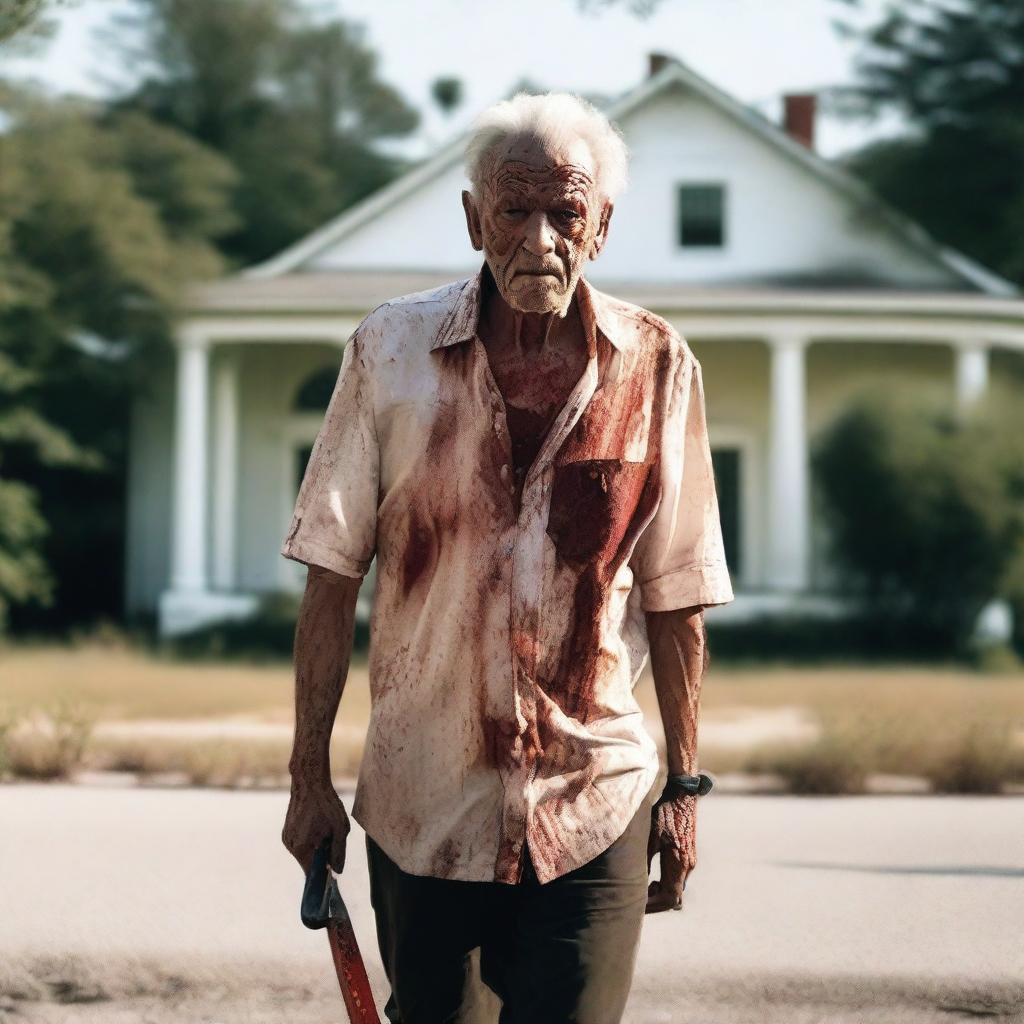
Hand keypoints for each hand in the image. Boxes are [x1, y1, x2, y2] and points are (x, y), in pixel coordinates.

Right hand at [282, 778, 350, 873]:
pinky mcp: (286, 830)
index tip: (333, 874)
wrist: (309, 781)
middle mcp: (290, 846)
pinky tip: (316, 823)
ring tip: (324, 827)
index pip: (312, 873)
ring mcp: (286, 838)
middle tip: (332, 839)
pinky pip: (301, 842)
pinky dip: (310, 839)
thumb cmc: (326, 803)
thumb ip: (338, 851)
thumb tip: (337, 871)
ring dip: (316, 846)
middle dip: (322, 856)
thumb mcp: (339, 828)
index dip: (324, 875)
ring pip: (305, 852)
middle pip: (309, 862)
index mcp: (301, 848)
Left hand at [645, 792, 695, 912]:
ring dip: (658, 893)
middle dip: (654, 902)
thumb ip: (643, 859)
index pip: (669, 898)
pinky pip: (676, 878)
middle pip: (673, 898)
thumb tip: (633, 882)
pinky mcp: (687, 854)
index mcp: (679, 863)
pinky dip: (663, 883)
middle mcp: (688, 865)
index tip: (635, 905)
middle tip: (634, 900)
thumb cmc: (664, 810)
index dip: (652, 906)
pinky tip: (649, 876)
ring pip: (675, 889)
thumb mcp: (649, 834)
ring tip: (640, 888)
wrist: (682, 792)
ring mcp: (689, 860)